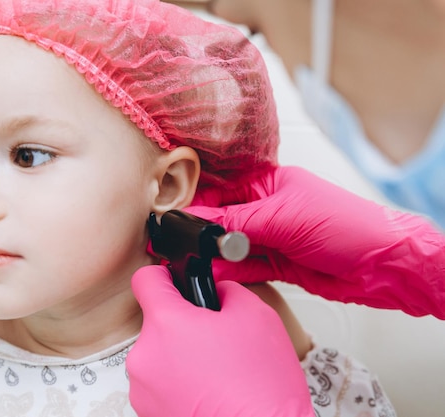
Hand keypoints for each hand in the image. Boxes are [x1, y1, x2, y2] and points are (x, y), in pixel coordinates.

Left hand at [127, 265, 314, 416]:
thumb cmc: (261, 387)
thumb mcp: (255, 315)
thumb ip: (226, 290)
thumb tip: (214, 291)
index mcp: (166, 323)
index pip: (146, 279)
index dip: (163, 276)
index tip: (172, 281)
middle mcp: (145, 355)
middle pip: (156, 322)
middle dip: (182, 325)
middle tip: (213, 340)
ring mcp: (142, 388)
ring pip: (158, 355)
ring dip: (179, 357)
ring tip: (214, 371)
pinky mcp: (147, 411)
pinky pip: (159, 384)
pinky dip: (178, 384)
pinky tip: (206, 390)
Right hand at [186, 166, 444, 318]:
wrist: (381, 264)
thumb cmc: (344, 224)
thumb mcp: (281, 217)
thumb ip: (236, 222)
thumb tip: (197, 221)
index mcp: (271, 184)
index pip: (225, 191)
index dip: (201, 205)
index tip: (179, 219)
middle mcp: (269, 209)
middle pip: (226, 220)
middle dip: (204, 232)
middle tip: (180, 244)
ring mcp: (273, 238)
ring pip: (233, 246)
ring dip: (215, 254)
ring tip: (192, 262)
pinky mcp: (278, 264)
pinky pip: (246, 267)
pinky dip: (231, 271)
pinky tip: (214, 274)